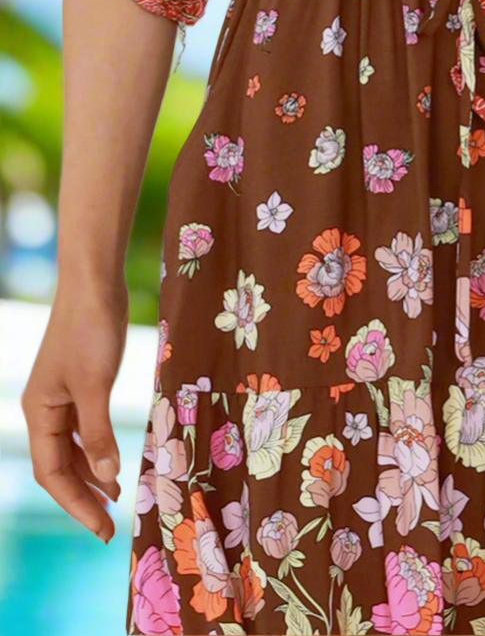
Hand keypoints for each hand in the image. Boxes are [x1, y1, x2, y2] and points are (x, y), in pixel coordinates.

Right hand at [20, 280, 128, 542]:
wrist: (95, 284)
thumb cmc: (90, 331)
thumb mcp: (95, 384)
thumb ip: (99, 433)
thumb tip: (108, 478)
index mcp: (39, 412)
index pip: (51, 473)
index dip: (75, 504)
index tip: (101, 529)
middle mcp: (44, 409)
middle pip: (59, 467)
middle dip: (83, 498)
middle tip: (110, 528)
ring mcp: (62, 397)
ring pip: (72, 451)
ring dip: (92, 476)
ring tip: (115, 501)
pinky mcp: (81, 385)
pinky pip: (84, 431)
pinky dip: (98, 450)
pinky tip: (114, 464)